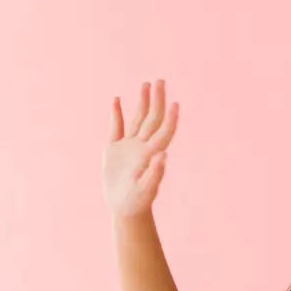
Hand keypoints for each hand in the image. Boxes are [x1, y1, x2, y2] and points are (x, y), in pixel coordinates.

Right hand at [103, 79, 179, 218]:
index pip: (164, 131)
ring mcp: (129, 147)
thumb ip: (155, 173)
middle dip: (157, 100)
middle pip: (152, 119)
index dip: (170, 117)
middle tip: (160, 80)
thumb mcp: (146, 190)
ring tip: (146, 84)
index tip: (175, 102)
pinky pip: (117, 127)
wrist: (124, 209)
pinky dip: (117, 113)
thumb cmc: (137, 203)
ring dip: (143, 101)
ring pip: (138, 119)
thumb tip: (164, 155)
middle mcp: (142, 147)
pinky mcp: (115, 150)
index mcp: (151, 154)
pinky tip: (117, 100)